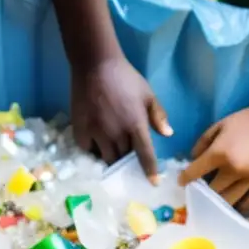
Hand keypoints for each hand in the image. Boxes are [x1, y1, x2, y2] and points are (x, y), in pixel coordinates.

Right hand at [71, 58, 172, 178]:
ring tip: (113, 154)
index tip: (153, 183)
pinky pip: (88, 150)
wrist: (95, 65)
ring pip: (106, 158)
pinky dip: (93, 151)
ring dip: (112, 158)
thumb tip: (167, 135)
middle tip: (128, 159)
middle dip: (127, 162)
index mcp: (136, 124)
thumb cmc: (125, 78)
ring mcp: (97, 133)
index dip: (150, 171)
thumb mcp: (147, 94)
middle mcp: (116, 133)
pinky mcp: (81, 130)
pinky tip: (96, 145)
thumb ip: (158, 115)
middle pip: (124, 159)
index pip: (145, 155)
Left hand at [179, 102, 248, 205]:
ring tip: (214, 204)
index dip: (185, 179)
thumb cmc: (248, 119)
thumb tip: (192, 160)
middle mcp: (235, 169)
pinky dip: (241, 206)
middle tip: (198, 195)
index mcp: (220, 153)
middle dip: (203, 194)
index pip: (195, 173)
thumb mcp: (220, 124)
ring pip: (230, 200)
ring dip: (220, 204)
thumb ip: (202, 143)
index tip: (182, 182)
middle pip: (212, 192)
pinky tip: (235, 207)